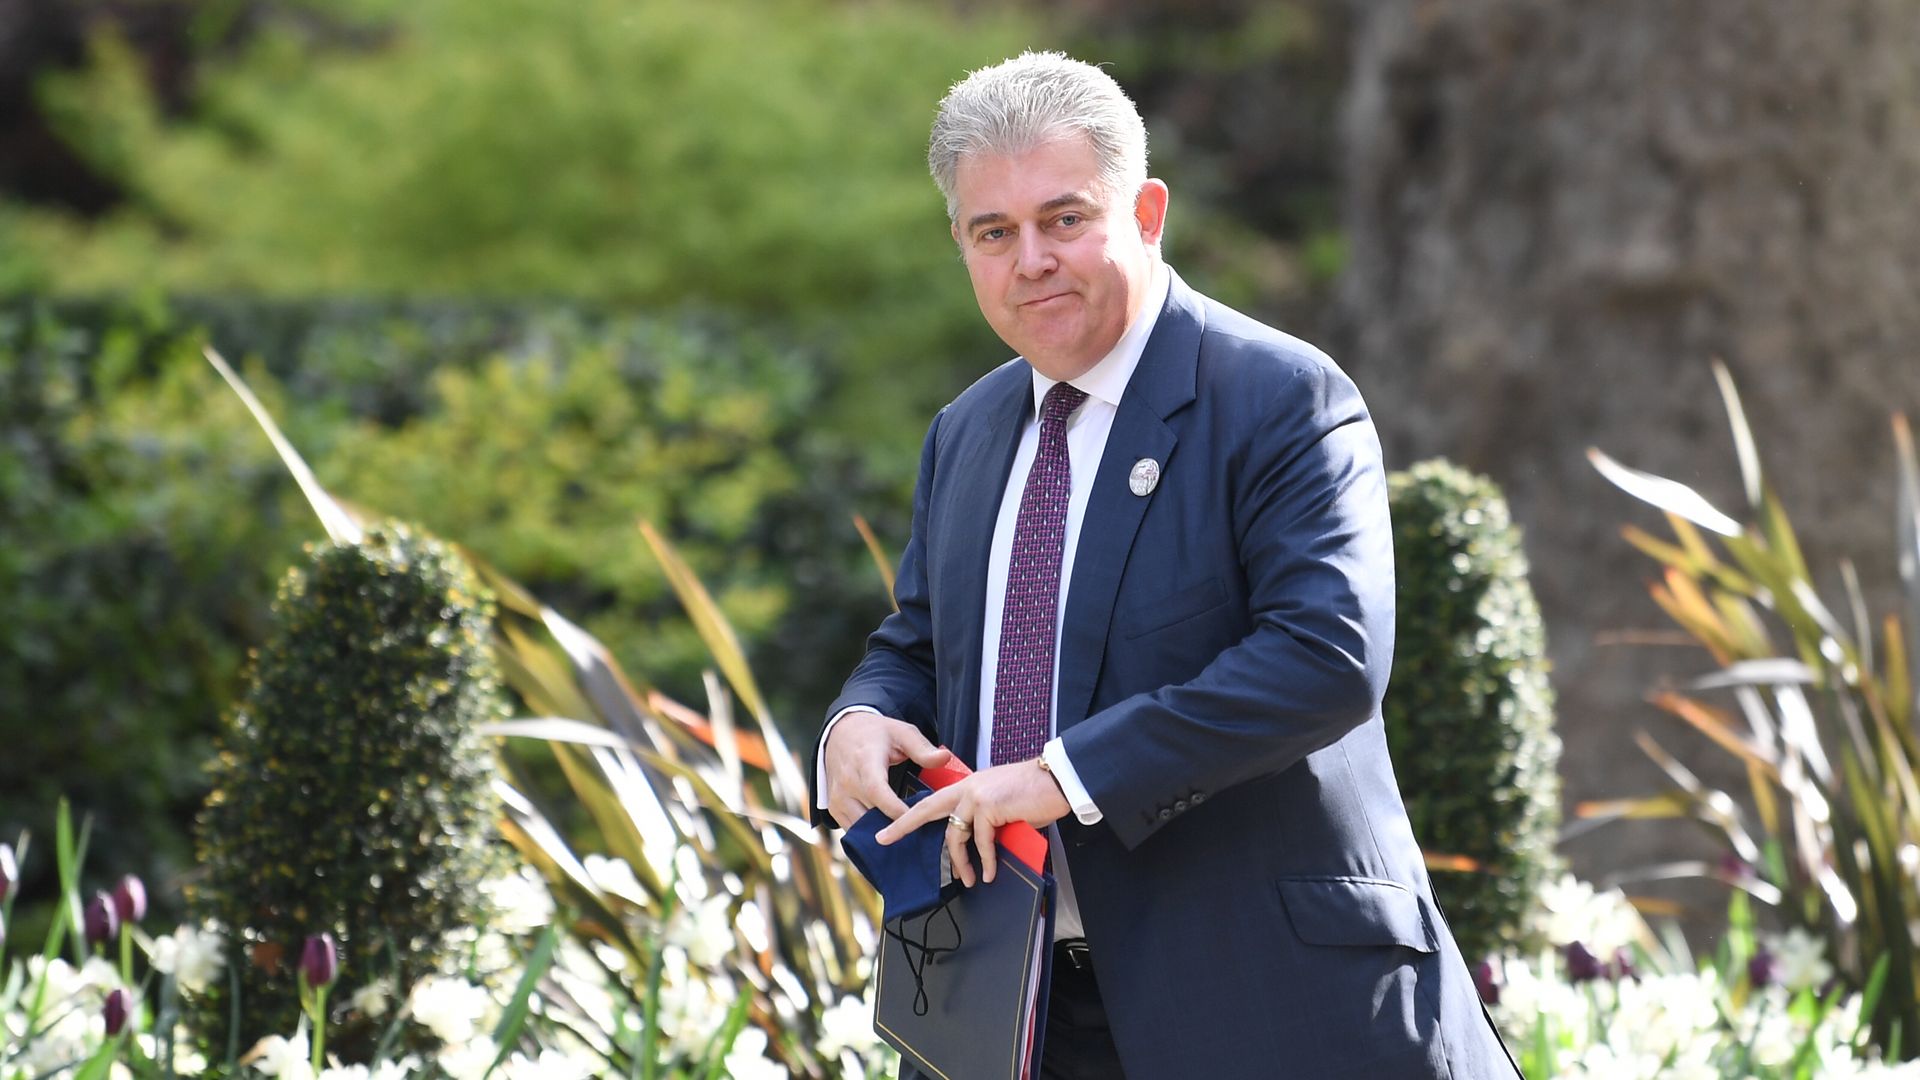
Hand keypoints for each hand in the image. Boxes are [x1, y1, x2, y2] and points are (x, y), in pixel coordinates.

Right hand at [822, 710, 952, 828]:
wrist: (841, 733)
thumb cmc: (876, 734)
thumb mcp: (902, 733)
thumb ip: (922, 749)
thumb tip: (945, 758)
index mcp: (865, 761)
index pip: (877, 791)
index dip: (896, 810)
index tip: (916, 819)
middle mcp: (847, 781)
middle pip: (871, 814)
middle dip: (895, 827)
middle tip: (920, 836)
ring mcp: (838, 797)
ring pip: (860, 827)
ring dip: (883, 834)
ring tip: (907, 837)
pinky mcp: (834, 808)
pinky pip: (852, 830)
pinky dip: (870, 836)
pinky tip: (890, 835)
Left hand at [876, 759, 1068, 885]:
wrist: (1057, 781)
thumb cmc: (1035, 794)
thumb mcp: (1003, 805)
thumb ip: (985, 819)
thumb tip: (978, 844)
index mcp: (969, 785)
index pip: (934, 801)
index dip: (912, 814)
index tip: (892, 826)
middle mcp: (968, 787)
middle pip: (927, 809)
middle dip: (903, 825)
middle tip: (884, 839)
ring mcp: (976, 795)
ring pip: (956, 834)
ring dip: (961, 861)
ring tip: (967, 879)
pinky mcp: (988, 806)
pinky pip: (981, 841)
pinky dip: (986, 860)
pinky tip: (989, 872)